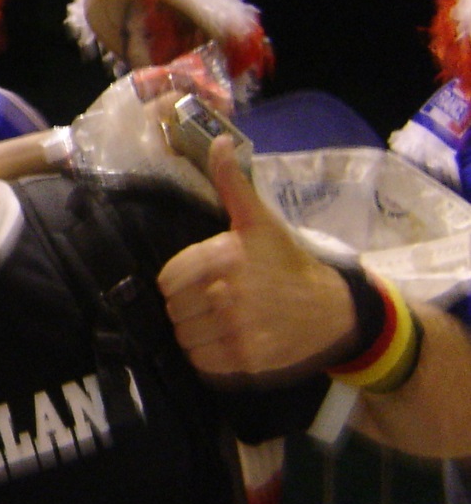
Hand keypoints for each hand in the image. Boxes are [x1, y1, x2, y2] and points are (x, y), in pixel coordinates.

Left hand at [157, 136, 354, 384]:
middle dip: (187, 306)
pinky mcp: (246, 361)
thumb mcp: (259, 220)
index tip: (198, 280)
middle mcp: (229, 294)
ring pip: (184, 338)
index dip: (178, 281)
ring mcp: (238, 330)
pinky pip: (202, 363)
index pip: (167, 279)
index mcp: (226, 256)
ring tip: (218, 322)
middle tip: (211, 302)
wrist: (335, 311)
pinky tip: (226, 341)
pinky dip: (207, 356)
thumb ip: (232, 183)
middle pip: (174, 310)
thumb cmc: (289, 263)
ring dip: (194, 333)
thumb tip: (218, 141)